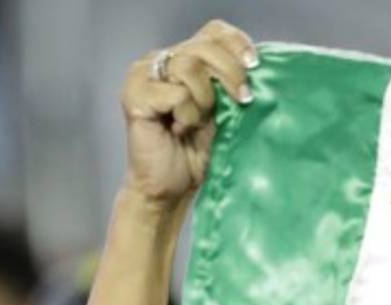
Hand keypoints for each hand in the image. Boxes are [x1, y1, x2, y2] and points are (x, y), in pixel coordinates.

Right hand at [120, 20, 256, 206]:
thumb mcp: (223, 114)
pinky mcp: (134, 95)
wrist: (171, 188)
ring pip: (190, 65)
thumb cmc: (196, 153)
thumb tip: (255, 68)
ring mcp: (144, 75)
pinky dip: (187, 114)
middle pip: (204, 46)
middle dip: (231, 73)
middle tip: (243, 99)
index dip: (236, 43)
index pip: (213, 32)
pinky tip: (178, 129)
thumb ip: (231, 87)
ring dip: (205, 98)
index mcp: (183, 58)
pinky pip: (177, 94)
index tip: (254, 65)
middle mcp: (161, 60)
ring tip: (197, 122)